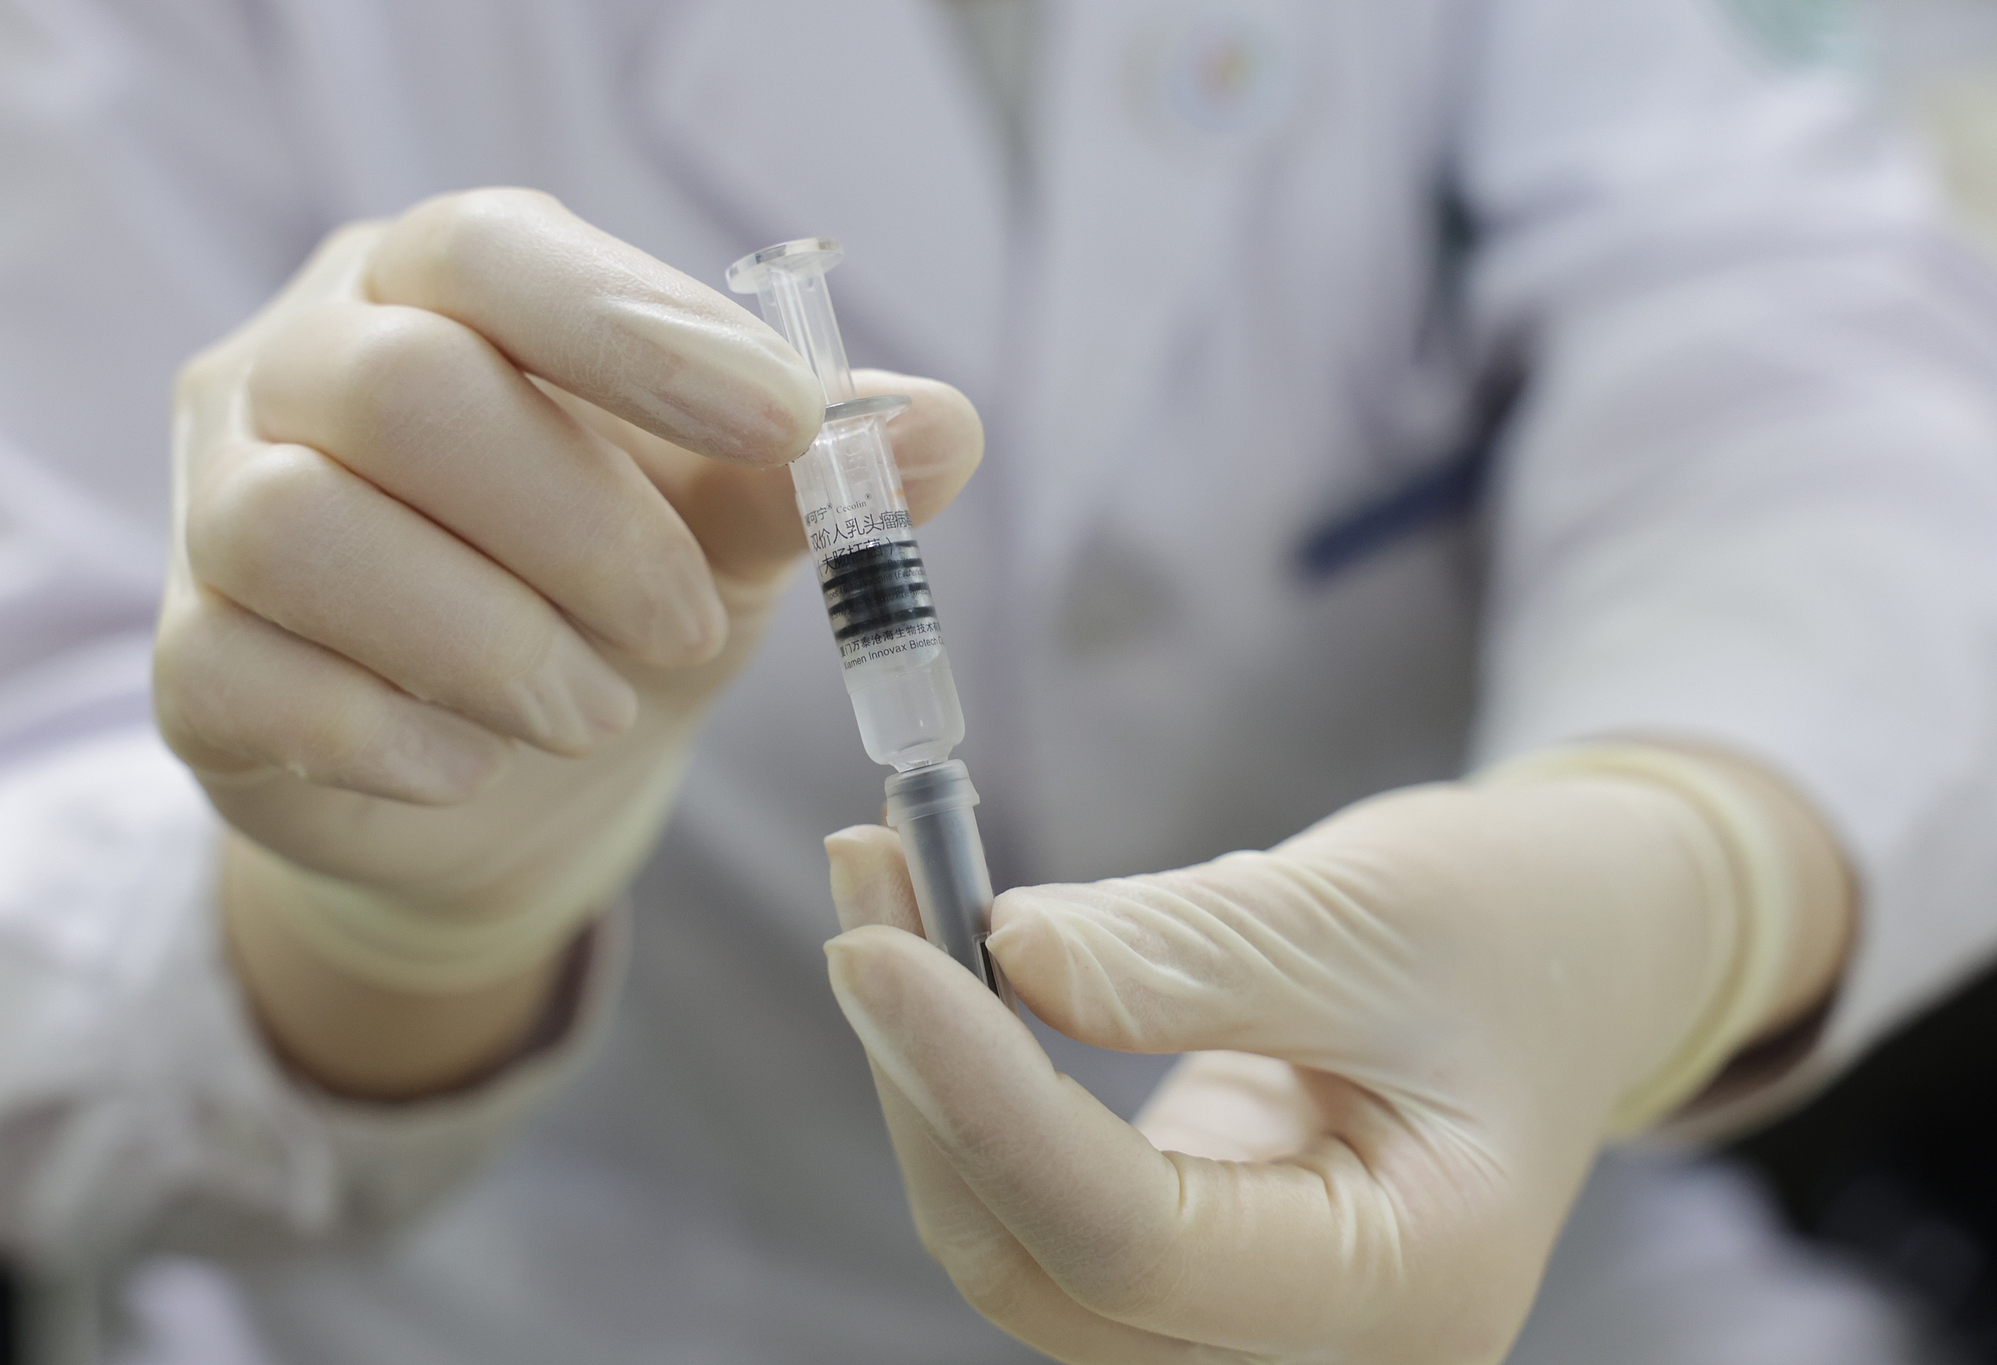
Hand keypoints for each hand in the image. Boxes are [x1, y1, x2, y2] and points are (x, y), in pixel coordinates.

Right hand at [154, 190, 980, 1083]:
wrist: (507, 781)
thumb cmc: (616, 603)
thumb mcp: (725, 533)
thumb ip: (811, 480)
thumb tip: (950, 425)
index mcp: (438, 289)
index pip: (496, 253)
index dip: (640, 332)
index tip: (788, 426)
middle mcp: (299, 366)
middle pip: (400, 388)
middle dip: (578, 523)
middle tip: (683, 625)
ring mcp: (219, 508)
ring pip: (299, 527)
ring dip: (485, 637)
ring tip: (596, 713)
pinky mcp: (188, 661)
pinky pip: (236, 670)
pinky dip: (385, 731)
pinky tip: (472, 764)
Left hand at [823, 749, 1849, 1363]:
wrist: (1576, 947)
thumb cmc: (1518, 925)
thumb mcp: (1375, 915)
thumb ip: (1187, 956)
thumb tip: (999, 953)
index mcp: (1409, 1282)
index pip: (1133, 1242)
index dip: (982, 1096)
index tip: (873, 946)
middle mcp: (1318, 1339)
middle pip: (1042, 1262)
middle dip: (930, 1077)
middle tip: (867, 887)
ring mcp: (1246, 1306)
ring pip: (1018, 1235)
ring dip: (928, 1066)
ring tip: (884, 884)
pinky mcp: (1190, 1244)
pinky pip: (1041, 1186)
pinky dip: (974, 1068)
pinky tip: (937, 950)